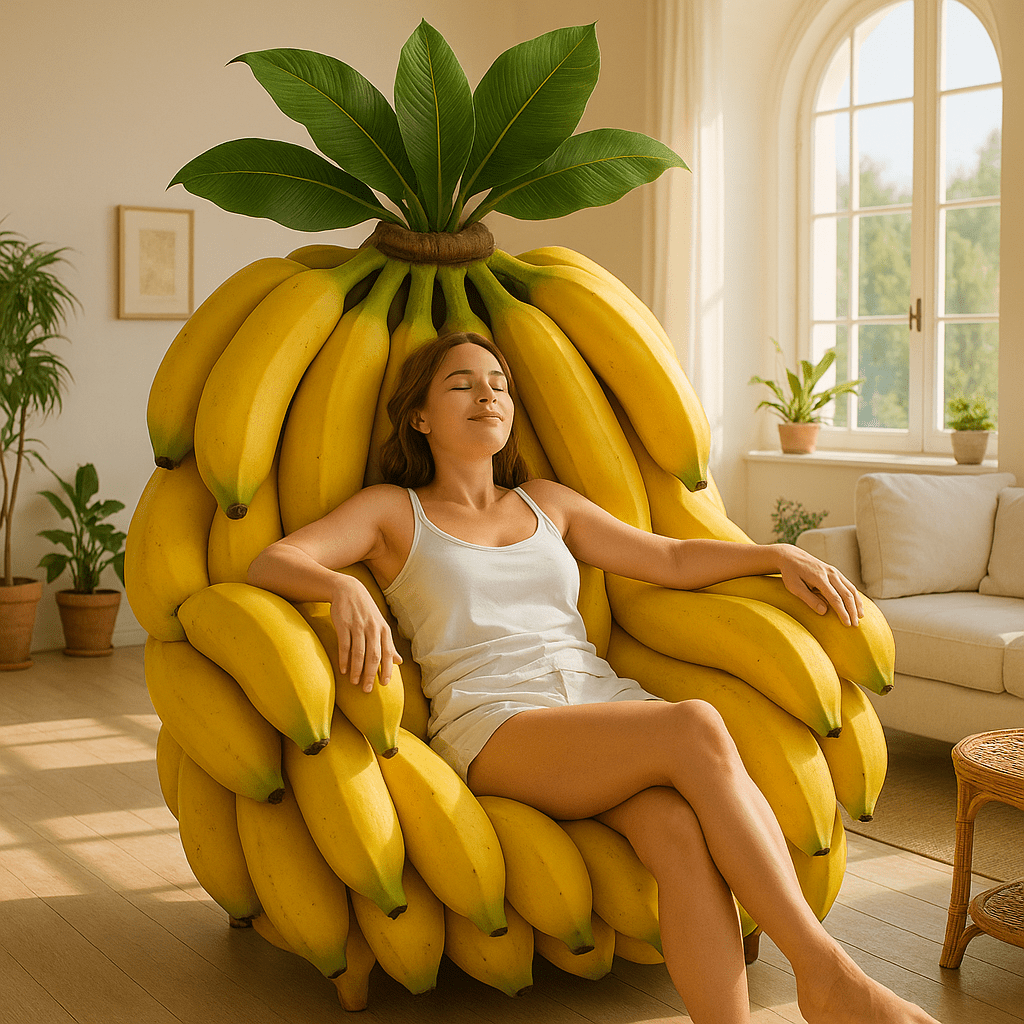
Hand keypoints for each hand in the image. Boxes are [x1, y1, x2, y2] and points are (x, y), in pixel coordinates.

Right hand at [329, 575, 402, 692]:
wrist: (349, 590)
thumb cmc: (366, 612)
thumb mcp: (381, 626)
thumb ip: (389, 645)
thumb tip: (399, 662)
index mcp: (384, 630)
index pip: (387, 654)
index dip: (386, 670)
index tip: (384, 685)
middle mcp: (373, 628)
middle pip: (373, 655)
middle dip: (370, 674)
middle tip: (366, 689)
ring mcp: (358, 626)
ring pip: (358, 652)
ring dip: (356, 669)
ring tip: (354, 682)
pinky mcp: (343, 624)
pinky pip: (344, 645)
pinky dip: (344, 659)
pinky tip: (343, 670)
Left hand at [776, 544, 862, 625]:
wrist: (792, 556)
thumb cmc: (790, 574)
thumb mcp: (794, 587)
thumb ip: (808, 599)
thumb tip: (824, 612)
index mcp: (819, 577)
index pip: (835, 598)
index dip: (842, 612)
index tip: (847, 624)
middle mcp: (830, 573)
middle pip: (846, 594)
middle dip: (852, 611)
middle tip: (855, 625)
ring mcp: (834, 572)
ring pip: (851, 589)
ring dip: (857, 604)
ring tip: (860, 617)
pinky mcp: (836, 572)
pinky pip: (849, 585)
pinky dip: (855, 596)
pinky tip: (857, 605)